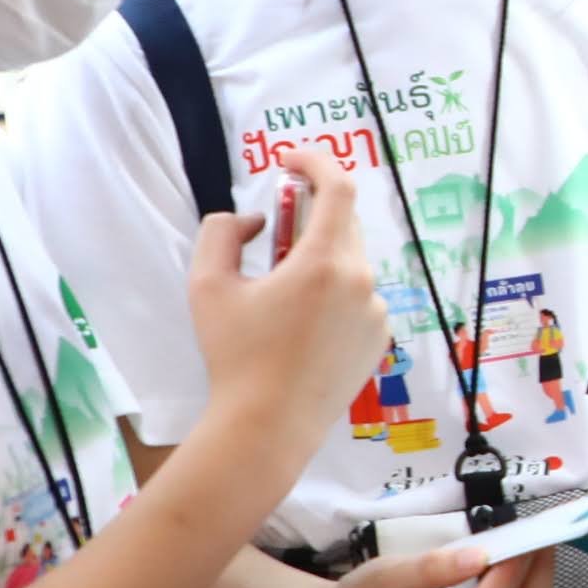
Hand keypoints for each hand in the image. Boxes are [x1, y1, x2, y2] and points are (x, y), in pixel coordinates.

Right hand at [189, 151, 390, 434]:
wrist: (268, 426)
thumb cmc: (235, 356)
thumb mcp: (208, 285)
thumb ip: (223, 233)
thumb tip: (256, 220)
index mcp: (325, 262)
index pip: (339, 187)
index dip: (316, 162)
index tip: (289, 161)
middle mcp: (362, 281)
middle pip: (344, 225)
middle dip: (309, 218)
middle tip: (271, 235)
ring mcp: (377, 311)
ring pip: (350, 263)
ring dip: (319, 260)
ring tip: (280, 295)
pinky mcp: (380, 338)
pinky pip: (359, 297)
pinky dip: (333, 294)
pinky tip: (301, 327)